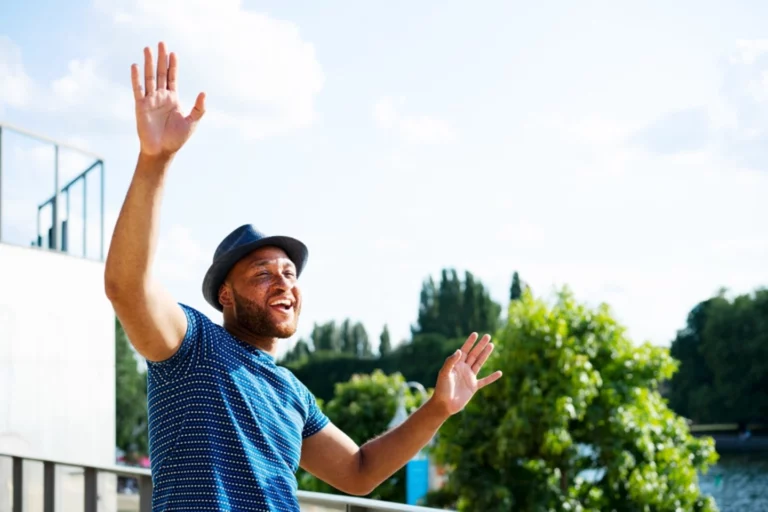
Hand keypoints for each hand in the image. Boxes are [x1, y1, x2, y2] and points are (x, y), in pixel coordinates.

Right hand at [131, 42, 205, 156]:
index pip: (172, 78)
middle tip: (161, 43)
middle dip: (161, 58)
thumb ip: (199, 108)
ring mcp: (150, 100)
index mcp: (172, 99)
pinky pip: (138, 90)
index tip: (173, 52)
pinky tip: (135, 66)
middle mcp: (161, 97)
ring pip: (149, 78)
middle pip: (161, 73)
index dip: (173, 65)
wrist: (162, 151)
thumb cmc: (177, 138)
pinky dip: (136, 78)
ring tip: (147, 49)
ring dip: (148, 63)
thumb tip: (204, 92)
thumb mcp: (192, 122)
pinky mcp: (141, 106)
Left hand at [431, 333, 502, 415]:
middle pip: (474, 354)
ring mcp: (469, 377)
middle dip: (480, 345)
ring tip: (492, 345)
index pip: (464, 350)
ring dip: (485, 355)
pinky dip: (492, 377)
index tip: (475, 334)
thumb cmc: (441, 388)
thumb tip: (459, 351)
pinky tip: (499, 373)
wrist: (444, 404)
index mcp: (456, 364)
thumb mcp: (444, 373)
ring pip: (479, 363)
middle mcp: (464, 369)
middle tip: (488, 336)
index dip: (470, 342)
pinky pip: (485, 381)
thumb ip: (451, 362)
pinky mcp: (473, 387)